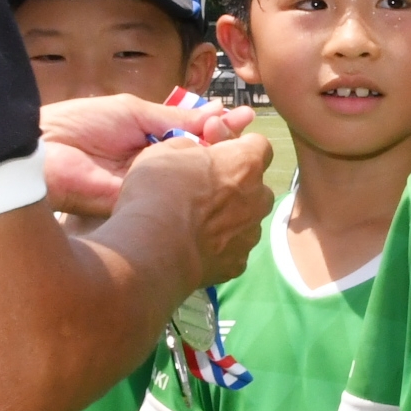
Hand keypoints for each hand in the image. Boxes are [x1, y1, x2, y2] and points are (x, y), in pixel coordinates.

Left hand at [41, 94, 257, 216]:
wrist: (46, 148)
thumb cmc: (84, 123)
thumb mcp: (135, 112)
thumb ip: (174, 119)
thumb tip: (214, 117)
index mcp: (147, 139)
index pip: (191, 135)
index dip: (216, 128)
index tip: (243, 119)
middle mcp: (152, 165)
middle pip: (194, 157)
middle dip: (222, 142)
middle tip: (248, 128)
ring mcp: (149, 187)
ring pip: (188, 179)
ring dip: (213, 164)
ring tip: (238, 146)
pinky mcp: (142, 207)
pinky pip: (173, 197)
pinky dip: (195, 185)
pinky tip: (216, 174)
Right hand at [114, 134, 274, 288]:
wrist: (151, 249)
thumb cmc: (157, 191)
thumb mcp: (165, 150)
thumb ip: (191, 148)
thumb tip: (197, 155)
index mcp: (245, 164)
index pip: (259, 146)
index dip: (238, 148)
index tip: (219, 154)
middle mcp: (259, 198)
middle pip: (256, 187)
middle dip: (237, 186)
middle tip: (204, 192)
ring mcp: (251, 234)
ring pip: (247, 220)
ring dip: (229, 219)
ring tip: (195, 225)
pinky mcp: (238, 264)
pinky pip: (233, 249)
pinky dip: (219, 248)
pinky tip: (194, 248)